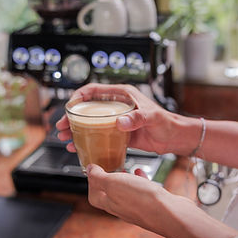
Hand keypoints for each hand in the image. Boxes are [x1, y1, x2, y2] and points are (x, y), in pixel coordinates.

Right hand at [56, 83, 175, 154]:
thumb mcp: (152, 116)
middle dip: (73, 116)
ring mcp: (117, 120)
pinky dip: (88, 140)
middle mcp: (117, 106)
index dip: (79, 96)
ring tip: (65, 137)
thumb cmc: (166, 122)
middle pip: (89, 108)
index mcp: (123, 95)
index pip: (95, 90)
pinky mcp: (119, 133)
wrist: (175, 137)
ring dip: (77, 129)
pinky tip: (79, 147)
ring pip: (91, 122)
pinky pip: (99, 135)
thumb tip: (119, 122)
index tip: (69, 106)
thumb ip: (137, 118)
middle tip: (62, 126)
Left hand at [86, 164, 164, 228]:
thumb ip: (99, 177)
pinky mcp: (150, 203)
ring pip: (126, 191)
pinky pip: (141, 190)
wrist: (169, 214)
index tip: (94, 168)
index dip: (92, 181)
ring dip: (124, 179)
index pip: (94, 195)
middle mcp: (121, 207)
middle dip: (108, 179)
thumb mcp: (113, 183)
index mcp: (109, 203)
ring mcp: (136, 206)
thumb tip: (89, 170)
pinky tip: (141, 171)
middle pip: (110, 194)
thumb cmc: (141, 200)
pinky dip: (139, 179)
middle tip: (109, 166)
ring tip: (125, 168)